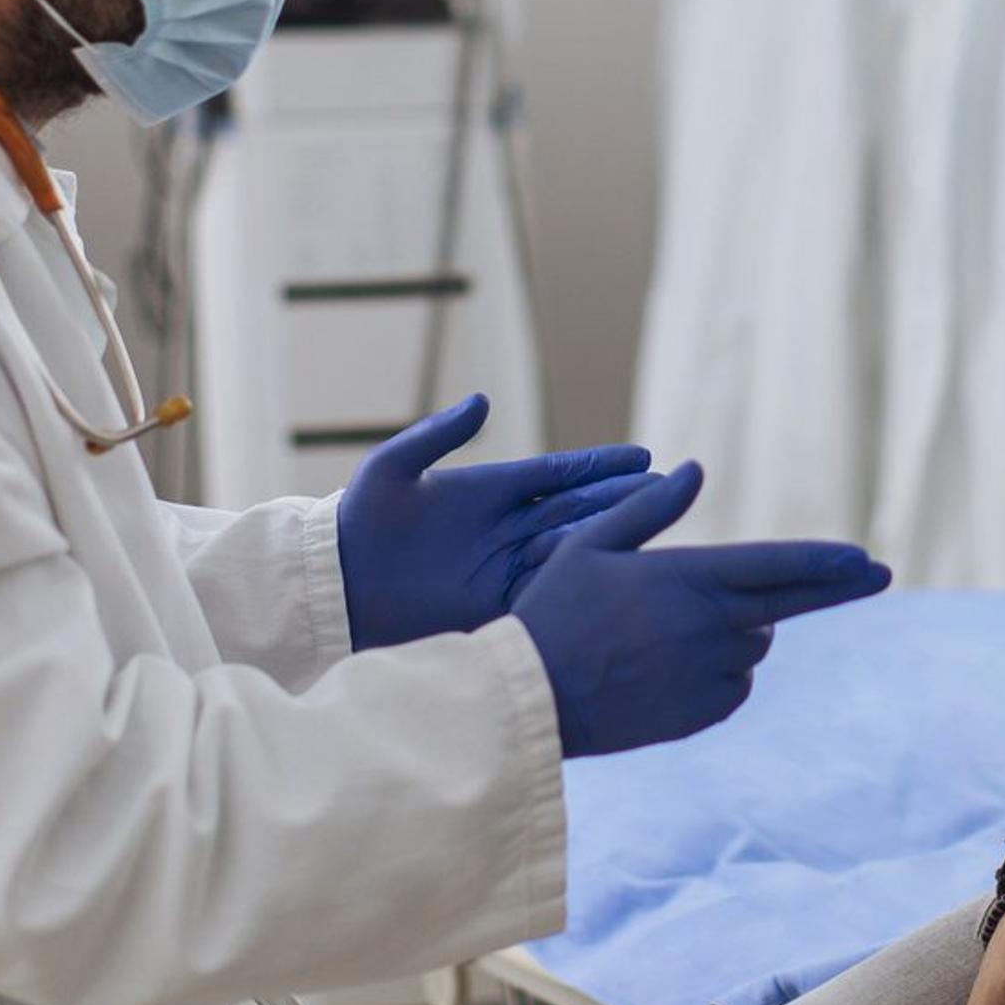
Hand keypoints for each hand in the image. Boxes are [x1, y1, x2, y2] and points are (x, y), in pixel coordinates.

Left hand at [336, 394, 658, 649]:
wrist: (334, 585)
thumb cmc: (359, 521)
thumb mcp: (393, 468)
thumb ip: (437, 435)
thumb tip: (482, 401)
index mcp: (488, 491)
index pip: (557, 474)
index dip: (598, 465)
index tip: (641, 456)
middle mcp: (505, 529)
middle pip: (576, 509)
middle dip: (622, 498)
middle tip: (669, 486)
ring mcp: (504, 567)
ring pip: (572, 547)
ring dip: (613, 535)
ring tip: (659, 522)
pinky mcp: (496, 604)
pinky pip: (548, 590)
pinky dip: (582, 579)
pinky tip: (619, 571)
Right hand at [509, 462, 891, 757]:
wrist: (534, 700)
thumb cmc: (553, 613)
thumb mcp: (589, 546)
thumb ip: (648, 510)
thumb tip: (694, 470)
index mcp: (689, 579)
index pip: (778, 566)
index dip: (827, 561)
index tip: (867, 559)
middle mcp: (711, 628)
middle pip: (790, 606)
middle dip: (837, 587)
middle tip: (879, 574)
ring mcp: (710, 674)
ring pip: (754, 644)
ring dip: (740, 631)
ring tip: (669, 631)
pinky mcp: (703, 712)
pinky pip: (735, 684)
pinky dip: (720, 671)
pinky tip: (670, 667)